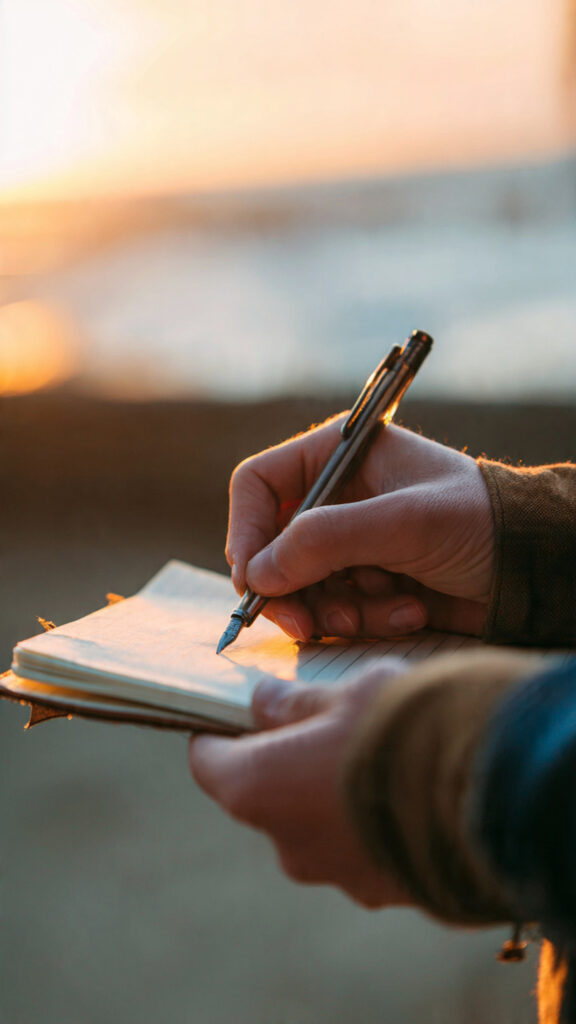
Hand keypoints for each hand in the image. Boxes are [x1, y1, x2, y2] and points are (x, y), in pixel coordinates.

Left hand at [189, 665, 409, 907]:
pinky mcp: (387, 893)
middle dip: (291, 761)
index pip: (210, 762)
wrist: (494, 791)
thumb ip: (299, 702)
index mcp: (258, 788)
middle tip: (330, 723)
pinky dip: (377, 822)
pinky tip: (414, 788)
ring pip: (320, 825)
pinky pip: (367, 849)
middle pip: (269, 796)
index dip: (220, 734)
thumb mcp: (348, 693)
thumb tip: (266, 702)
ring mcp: (337, 876)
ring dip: (337, 794)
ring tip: (385, 754)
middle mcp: (288, 844)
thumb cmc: (402, 726)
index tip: (239, 714)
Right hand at [226, 420, 492, 640]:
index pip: (259, 486)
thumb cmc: (480, 521)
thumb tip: (257, 574)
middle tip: (304, 623)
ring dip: (335, 609)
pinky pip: (338, 608)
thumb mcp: (402, 522)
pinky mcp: (370, 583)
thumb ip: (325, 540)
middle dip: (291, 588)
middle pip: (272, 546)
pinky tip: (410, 610)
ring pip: (303, 586)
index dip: (245, 530)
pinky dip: (368, 617)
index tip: (252, 579)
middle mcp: (338, 498)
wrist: (536, 567)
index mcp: (339, 457)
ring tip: (380, 613)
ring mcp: (353, 543)